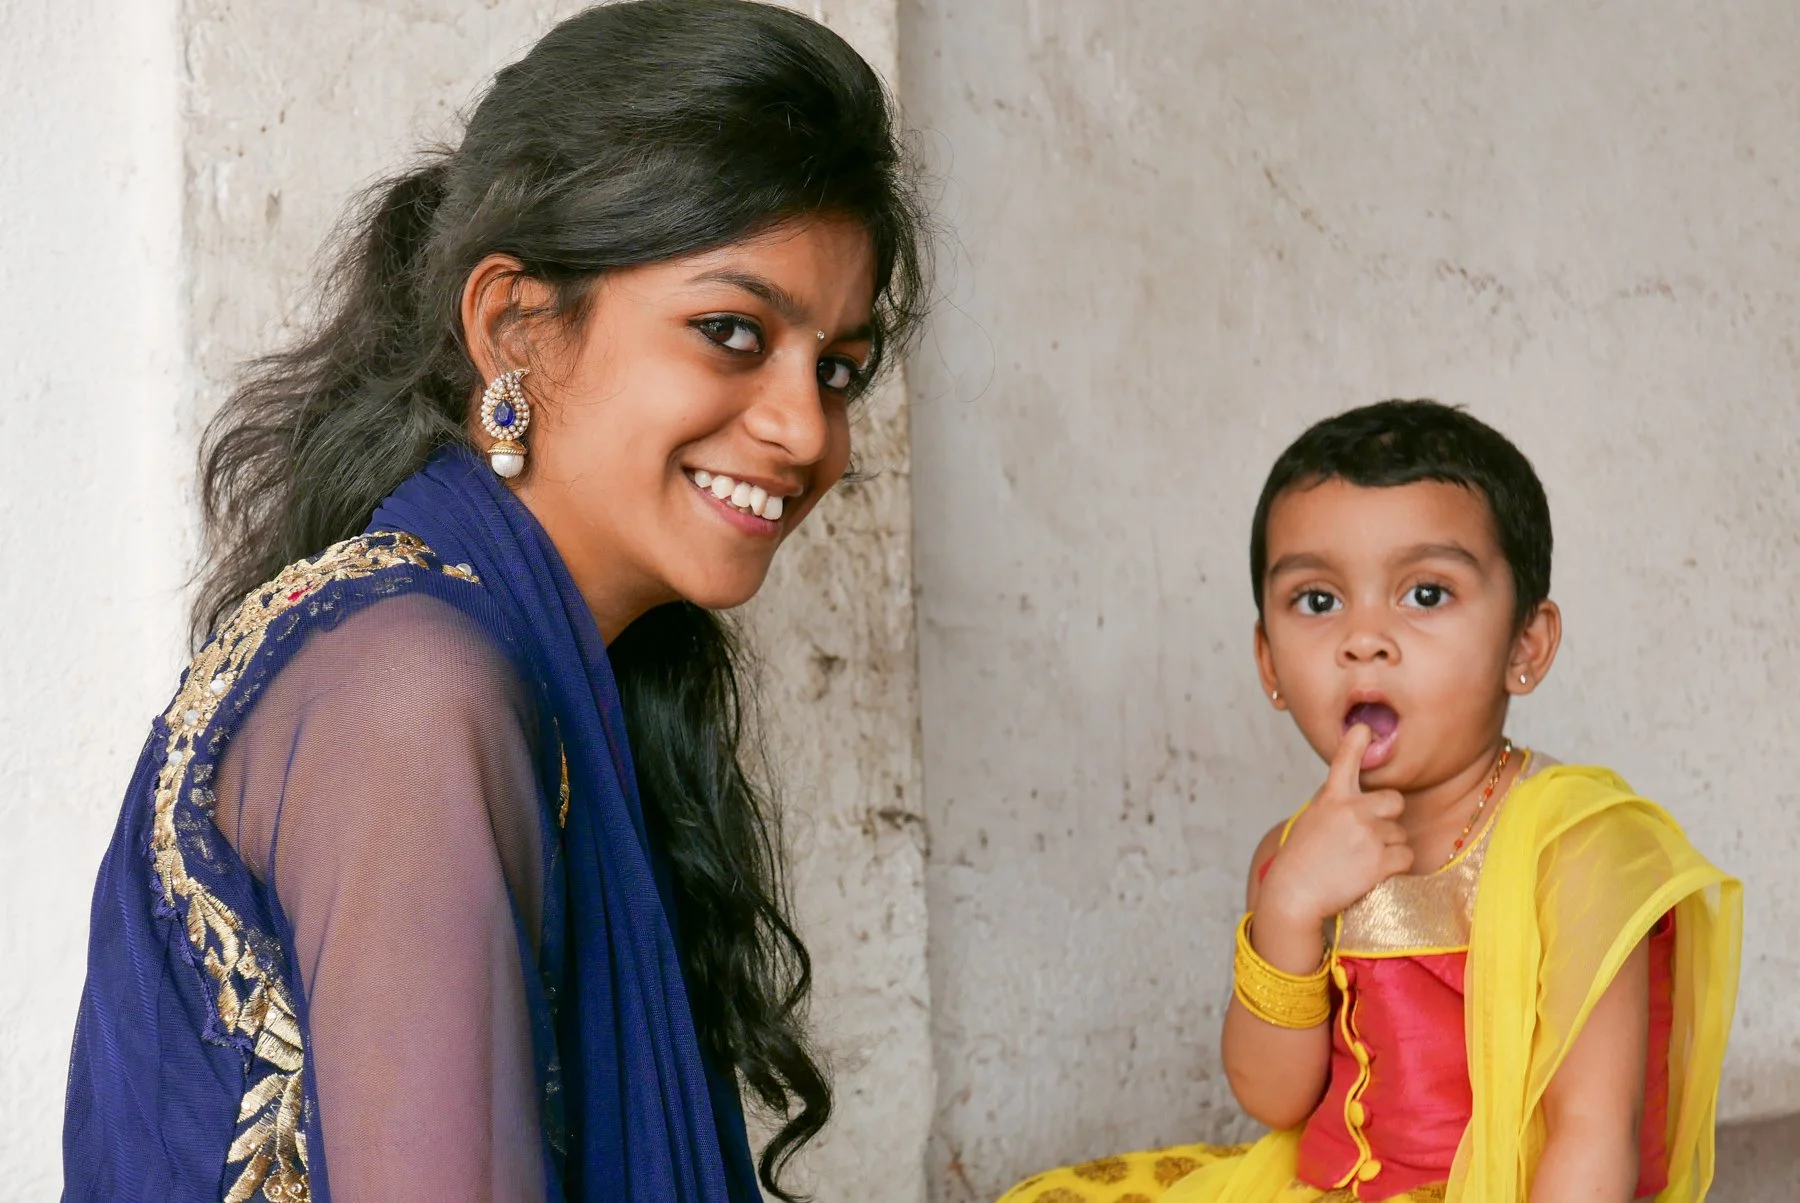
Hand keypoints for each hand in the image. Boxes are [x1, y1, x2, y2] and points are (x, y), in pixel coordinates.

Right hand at [1260, 724, 1413, 927]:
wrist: (1295, 894)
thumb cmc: (1301, 860)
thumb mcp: (1312, 820)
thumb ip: (1335, 803)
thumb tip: (1355, 794)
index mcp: (1331, 798)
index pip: (1345, 761)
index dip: (1357, 742)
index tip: (1364, 728)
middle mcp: (1351, 810)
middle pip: (1395, 800)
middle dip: (1390, 816)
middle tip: (1371, 835)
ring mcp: (1367, 834)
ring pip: (1400, 834)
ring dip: (1388, 848)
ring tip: (1361, 862)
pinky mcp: (1380, 860)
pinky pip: (1406, 857)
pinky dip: (1394, 868)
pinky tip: (1372, 874)